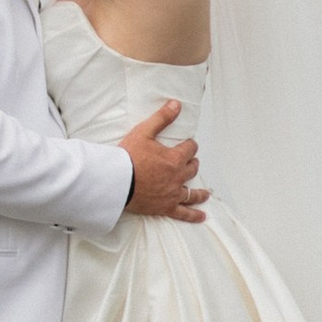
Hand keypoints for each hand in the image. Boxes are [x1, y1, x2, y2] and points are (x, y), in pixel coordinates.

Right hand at [119, 99, 206, 222]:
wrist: (116, 181)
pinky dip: (193, 215)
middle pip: (192, 169)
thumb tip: (176, 104)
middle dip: (192, 164)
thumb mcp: (144, 132)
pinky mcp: (164, 207)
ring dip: (200, 192)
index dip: (190, 145)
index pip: (190, 149)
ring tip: (205, 194)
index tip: (188, 144)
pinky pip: (183, 213)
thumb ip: (162, 118)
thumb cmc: (128, 156)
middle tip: (190, 162)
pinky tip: (201, 216)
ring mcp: (172, 194)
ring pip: (192, 193)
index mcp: (175, 159)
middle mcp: (177, 177)